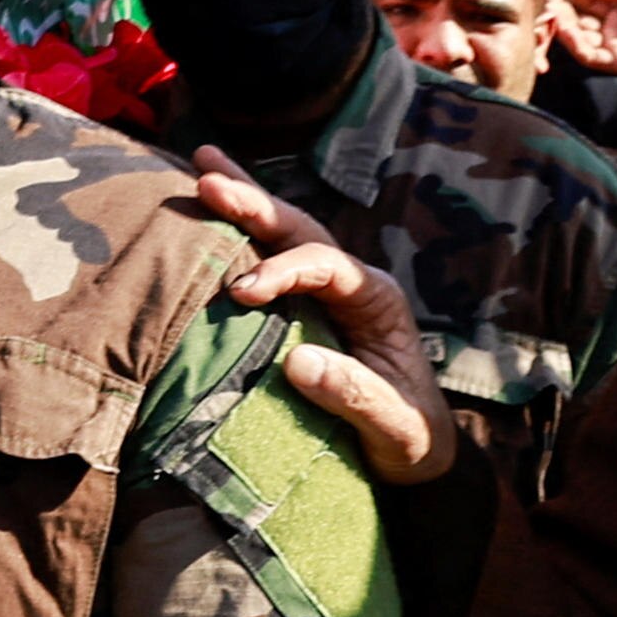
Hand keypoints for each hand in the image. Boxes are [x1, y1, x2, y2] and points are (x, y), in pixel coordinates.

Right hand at [191, 156, 458, 486]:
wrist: (413, 454)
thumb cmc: (409, 438)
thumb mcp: (395, 426)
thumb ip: (355, 394)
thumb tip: (297, 364)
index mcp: (377, 299)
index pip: (327, 265)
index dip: (283, 271)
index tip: (242, 291)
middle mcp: (350, 283)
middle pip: (301, 230)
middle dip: (255, 204)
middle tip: (208, 179)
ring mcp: (325, 293)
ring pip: (283, 234)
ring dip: (244, 201)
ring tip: (203, 163)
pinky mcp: (303, 309)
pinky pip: (268, 262)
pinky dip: (238, 236)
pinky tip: (206, 213)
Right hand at [549, 0, 616, 84]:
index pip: (589, 0)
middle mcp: (611, 29)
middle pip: (578, 18)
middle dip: (562, 6)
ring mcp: (612, 46)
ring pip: (578, 38)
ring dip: (563, 23)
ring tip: (553, 6)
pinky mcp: (616, 62)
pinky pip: (589, 55)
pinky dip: (575, 43)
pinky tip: (566, 27)